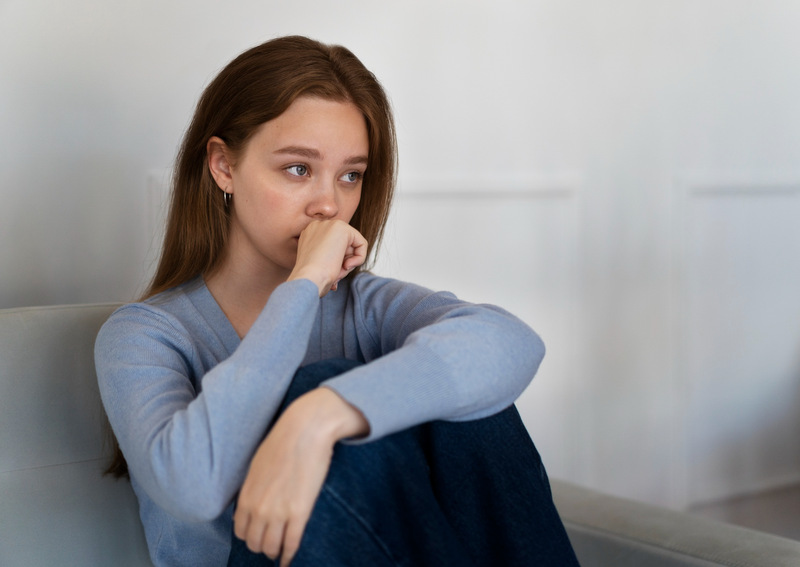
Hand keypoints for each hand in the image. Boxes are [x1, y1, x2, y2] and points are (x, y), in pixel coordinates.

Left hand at [233, 388, 368, 565]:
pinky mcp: (299, 512)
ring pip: (271, 546)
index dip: (250, 536)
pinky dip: (291, 554)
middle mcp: (258, 507)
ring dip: (276, 551)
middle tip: (273, 545)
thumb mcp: (258, 464)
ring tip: (283, 551)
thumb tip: (256, 499)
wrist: (306, 428)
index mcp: (247, 495)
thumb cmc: (284, 440)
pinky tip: (292, 558)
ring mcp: (278, 512)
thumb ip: (254, 487)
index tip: (259, 536)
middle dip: (262, 546)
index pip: (241, 530)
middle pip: (254, 542)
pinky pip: (292, 543)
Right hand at [288, 220, 367, 295]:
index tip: (331, 273)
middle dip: (343, 262)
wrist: (308, 279)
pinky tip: (346, 266)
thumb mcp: (319, 265)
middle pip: (343, 245)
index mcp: (309, 235)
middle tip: (336, 275)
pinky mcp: (342, 228)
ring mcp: (329, 224)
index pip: (332, 246)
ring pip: (352, 245)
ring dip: (348, 263)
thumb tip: (345, 263)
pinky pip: (361, 244)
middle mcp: (317, 226)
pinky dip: (359, 258)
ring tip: (338, 273)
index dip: (335, 263)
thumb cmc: (312, 278)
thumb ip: (330, 258)